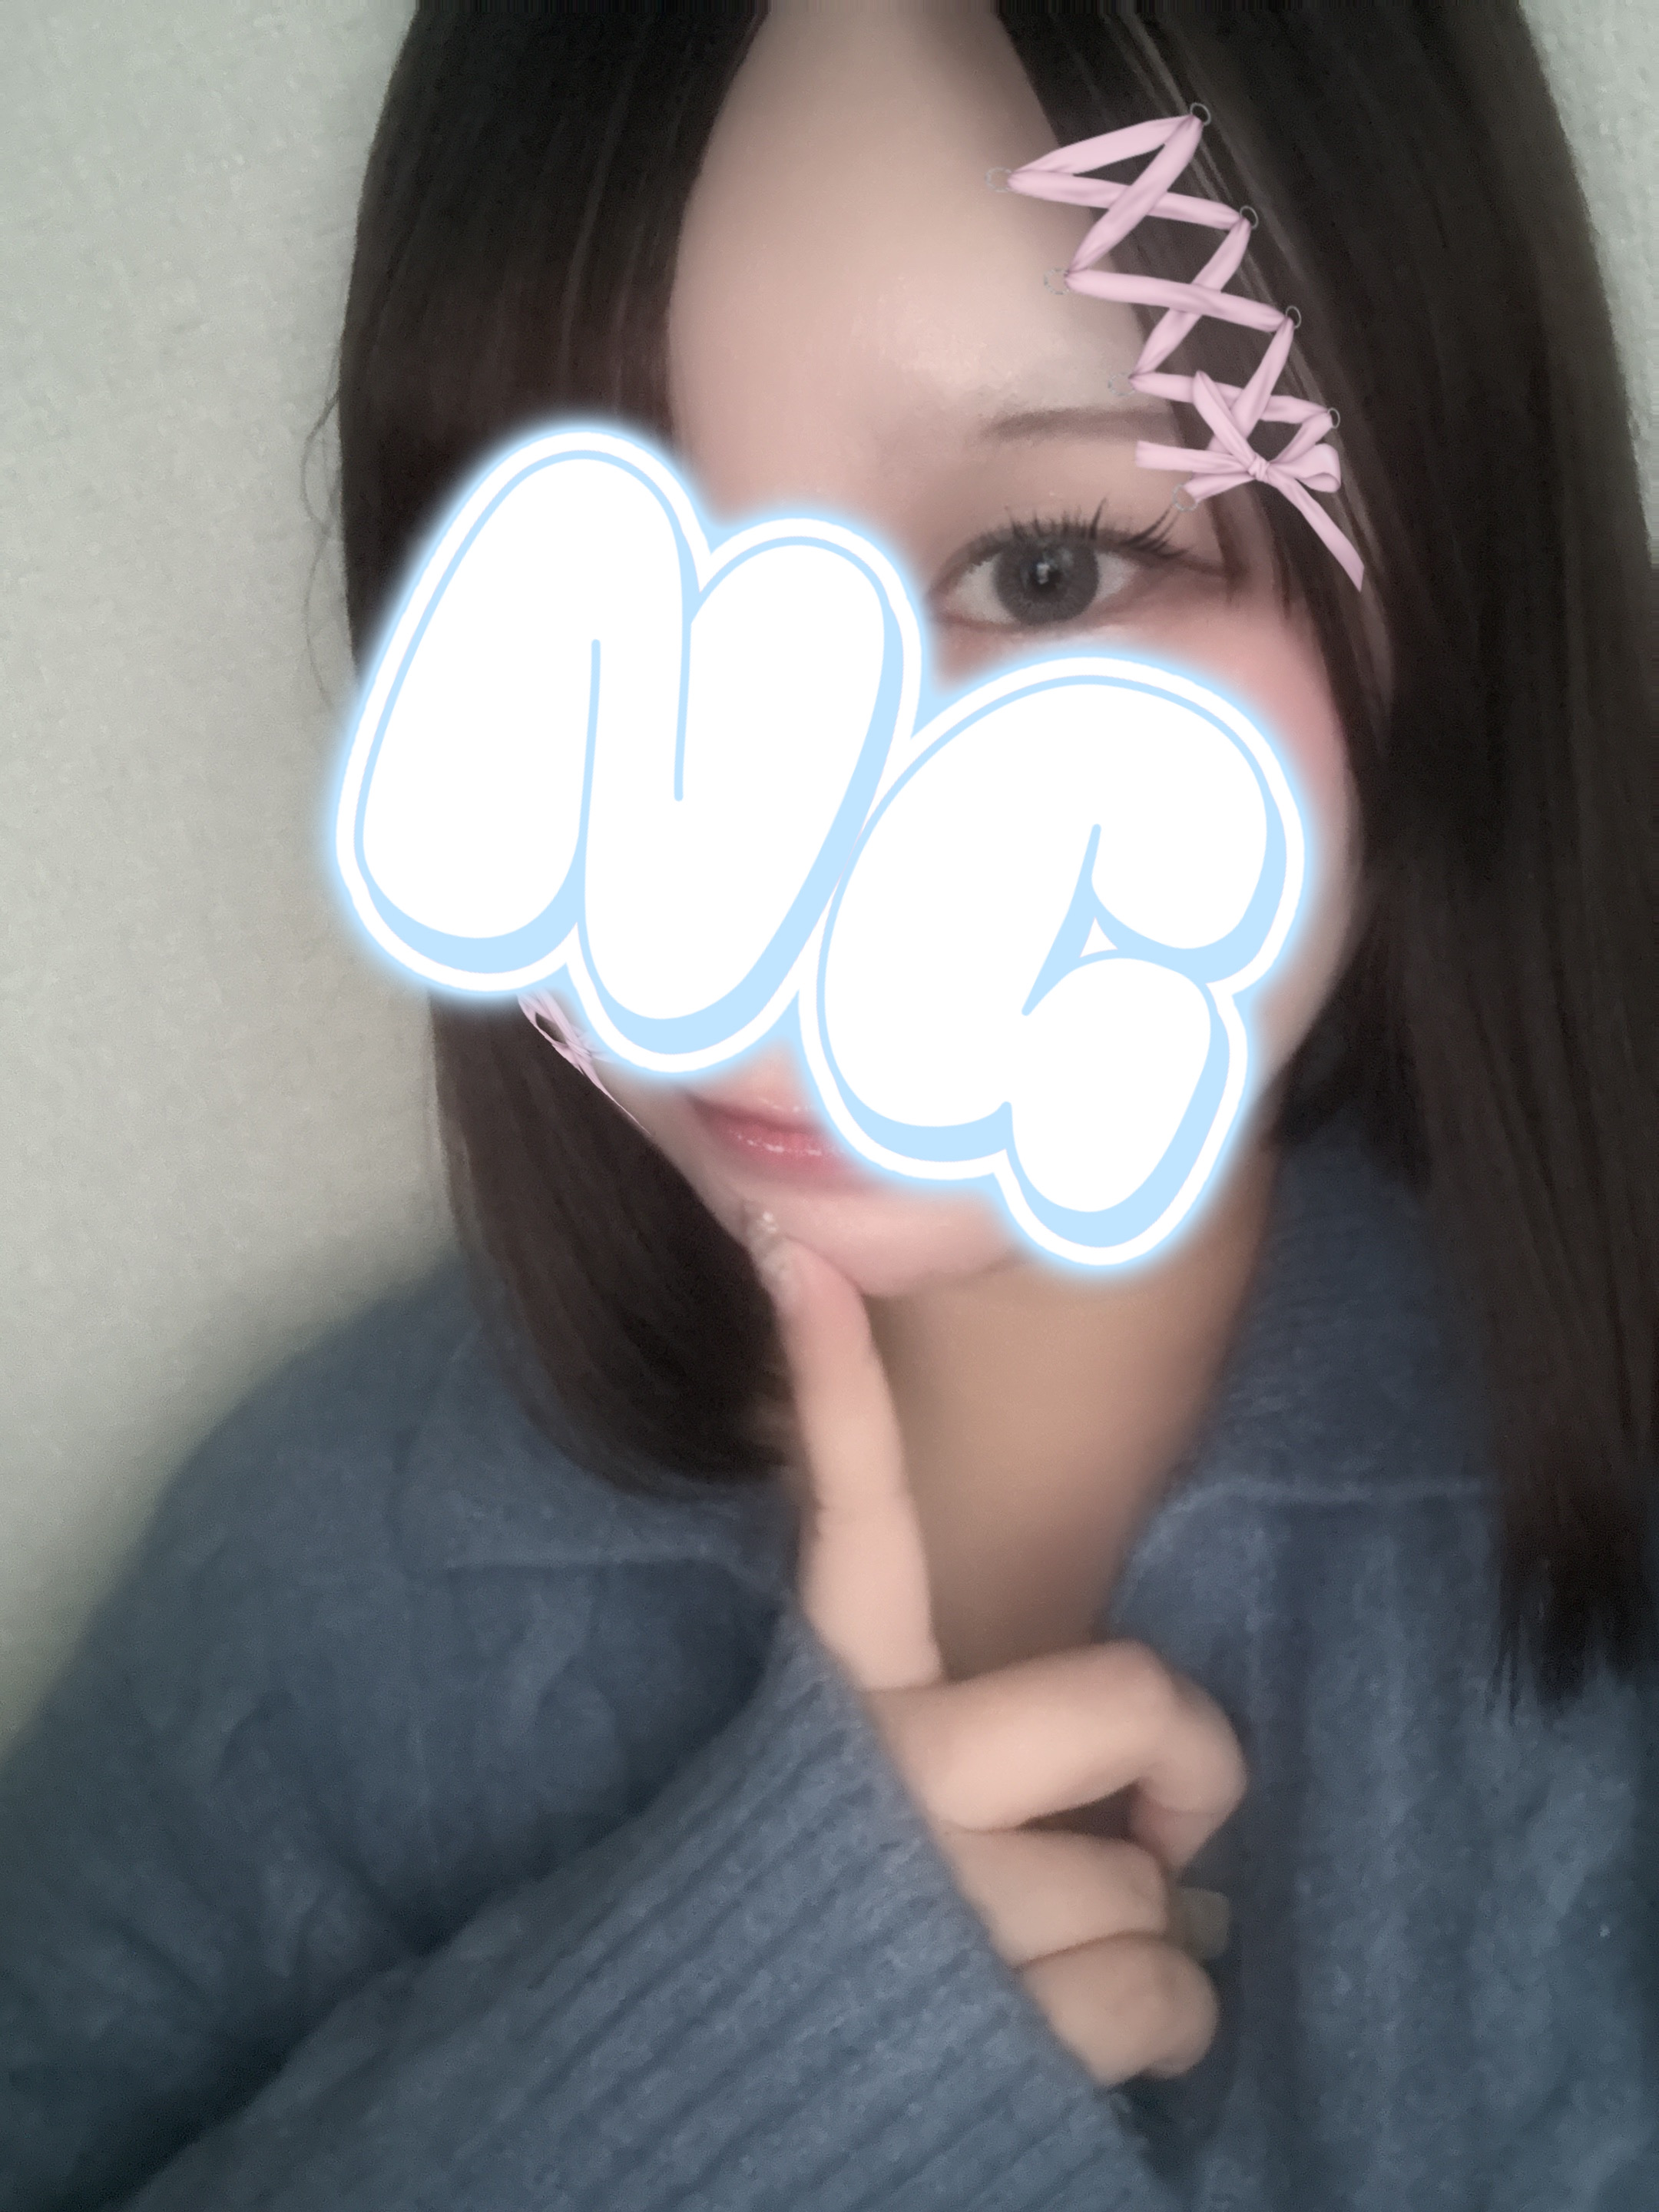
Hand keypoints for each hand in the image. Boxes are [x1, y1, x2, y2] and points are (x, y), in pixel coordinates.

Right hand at [745, 1209, 1246, 2087]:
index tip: (803, 1250)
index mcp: (833, 1712)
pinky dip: (1149, 2039)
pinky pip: (1170, 2002)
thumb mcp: (849, 1820)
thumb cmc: (815, 1948)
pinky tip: (1053, 2053)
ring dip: (1132, 1951)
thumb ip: (962, 1763)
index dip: (836, 1384)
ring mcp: (944, 1901)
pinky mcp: (997, 2023)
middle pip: (1131, 1695)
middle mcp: (884, 1783)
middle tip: (1149, 1820)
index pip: (848, 1526)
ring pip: (1156, 1889)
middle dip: (1180, 1762)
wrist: (701, 2121)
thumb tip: (1147, 1813)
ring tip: (1028, 1982)